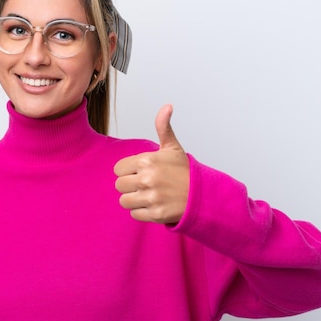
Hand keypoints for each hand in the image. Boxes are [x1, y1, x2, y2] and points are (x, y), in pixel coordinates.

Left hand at [114, 104, 189, 223]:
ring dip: (134, 200)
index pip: (118, 169)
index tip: (141, 172)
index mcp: (147, 160)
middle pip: (119, 185)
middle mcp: (147, 179)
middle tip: (145, 185)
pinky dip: (142, 212)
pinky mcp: (155, 213)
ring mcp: (151, 197)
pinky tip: (154, 205)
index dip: (128, 171)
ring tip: (148, 195)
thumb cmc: (183, 171)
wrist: (202, 195)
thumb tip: (167, 106)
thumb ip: (163, 127)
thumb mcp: (172, 147)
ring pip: (124, 201)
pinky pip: (134, 214)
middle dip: (130, 186)